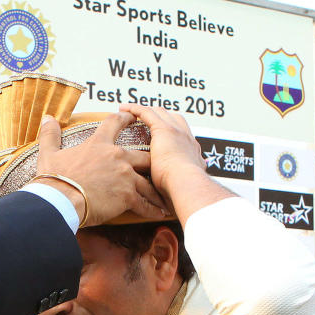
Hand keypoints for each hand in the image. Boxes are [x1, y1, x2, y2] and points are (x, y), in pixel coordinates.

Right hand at [33, 113, 167, 226]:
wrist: (60, 200)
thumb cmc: (54, 178)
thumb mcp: (49, 153)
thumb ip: (50, 135)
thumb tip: (47, 118)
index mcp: (98, 144)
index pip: (115, 124)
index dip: (125, 119)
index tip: (133, 118)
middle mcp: (117, 156)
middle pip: (144, 155)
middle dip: (151, 162)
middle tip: (157, 165)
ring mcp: (125, 176)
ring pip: (148, 181)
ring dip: (155, 190)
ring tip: (161, 196)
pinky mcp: (127, 196)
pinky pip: (144, 202)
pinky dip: (151, 208)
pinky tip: (157, 213)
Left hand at [120, 104, 231, 222]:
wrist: (186, 185)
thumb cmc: (183, 194)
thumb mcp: (179, 189)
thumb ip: (171, 190)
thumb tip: (164, 205)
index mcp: (190, 153)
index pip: (180, 139)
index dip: (170, 133)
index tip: (159, 136)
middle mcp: (185, 139)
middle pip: (172, 121)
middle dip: (159, 117)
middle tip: (147, 117)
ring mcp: (176, 133)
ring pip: (160, 115)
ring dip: (146, 111)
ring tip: (130, 111)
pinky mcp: (164, 130)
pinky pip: (148, 114)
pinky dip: (136, 110)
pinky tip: (124, 109)